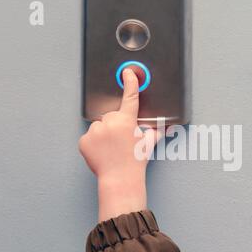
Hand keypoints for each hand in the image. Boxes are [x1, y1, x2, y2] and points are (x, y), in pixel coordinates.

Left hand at [79, 69, 161, 221]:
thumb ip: (155, 132)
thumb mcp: (147, 144)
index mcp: (127, 121)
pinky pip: (89, 137)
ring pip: (99, 126)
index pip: (130, 97)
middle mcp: (110, 123)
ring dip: (104, 133)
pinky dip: (93, 143)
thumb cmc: (134, 162)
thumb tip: (167, 128)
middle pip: (111, 116)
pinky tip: (102, 151)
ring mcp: (95, 131)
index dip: (130, 83)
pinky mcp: (84, 140)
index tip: (128, 73)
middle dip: (115, 125)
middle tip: (120, 141)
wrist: (119, 178)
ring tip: (111, 148)